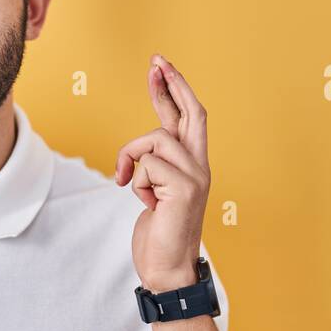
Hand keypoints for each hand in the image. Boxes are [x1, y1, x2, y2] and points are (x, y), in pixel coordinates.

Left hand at [113, 54, 210, 292]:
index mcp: (194, 165)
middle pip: (189, 113)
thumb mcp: (153, 192)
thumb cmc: (158, 234)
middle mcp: (200, 166)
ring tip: (129, 184)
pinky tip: (145, 202)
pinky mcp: (185, 188)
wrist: (167, 269)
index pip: (187, 118)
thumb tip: (140, 151)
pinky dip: (135, 181)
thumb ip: (153, 167)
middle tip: (156, 61)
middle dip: (170, 85)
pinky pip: (147, 165)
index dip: (173, 90)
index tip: (160, 66)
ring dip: (131, 158)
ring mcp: (196, 176)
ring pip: (153, 140)